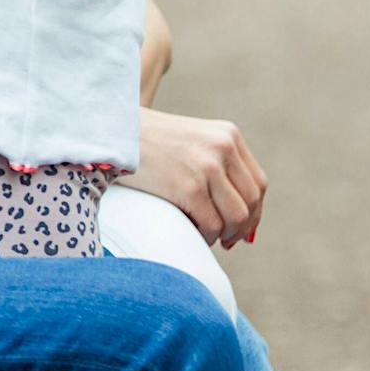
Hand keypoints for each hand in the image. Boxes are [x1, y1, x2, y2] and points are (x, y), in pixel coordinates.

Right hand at [126, 108, 265, 248]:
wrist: (111, 130)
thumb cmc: (146, 141)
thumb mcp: (191, 142)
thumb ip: (217, 167)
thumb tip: (243, 220)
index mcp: (227, 135)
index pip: (257, 183)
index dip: (254, 211)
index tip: (242, 229)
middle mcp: (223, 147)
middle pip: (251, 202)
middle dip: (241, 227)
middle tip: (227, 240)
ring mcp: (207, 166)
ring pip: (236, 217)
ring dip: (224, 234)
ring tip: (207, 236)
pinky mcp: (188, 186)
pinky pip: (210, 225)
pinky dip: (204, 236)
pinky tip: (190, 231)